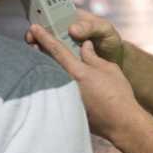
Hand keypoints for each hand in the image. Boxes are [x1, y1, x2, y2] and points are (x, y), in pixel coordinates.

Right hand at [25, 9, 124, 66]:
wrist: (116, 60)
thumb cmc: (110, 40)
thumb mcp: (105, 29)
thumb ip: (90, 27)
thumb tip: (72, 29)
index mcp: (74, 19)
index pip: (55, 13)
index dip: (43, 16)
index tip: (37, 23)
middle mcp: (66, 31)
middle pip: (46, 29)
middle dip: (36, 33)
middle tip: (31, 37)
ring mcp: (64, 45)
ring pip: (46, 44)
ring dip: (38, 45)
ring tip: (33, 48)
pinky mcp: (65, 59)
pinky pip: (53, 57)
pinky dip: (46, 58)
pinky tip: (41, 60)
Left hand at [28, 24, 141, 139]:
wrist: (122, 123)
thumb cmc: (119, 94)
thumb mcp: (109, 69)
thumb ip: (93, 56)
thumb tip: (84, 46)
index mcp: (78, 72)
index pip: (56, 50)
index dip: (44, 37)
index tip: (34, 28)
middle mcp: (67, 84)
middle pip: (46, 63)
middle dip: (37, 50)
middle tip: (30, 40)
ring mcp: (65, 97)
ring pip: (48, 76)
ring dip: (41, 65)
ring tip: (36, 55)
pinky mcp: (67, 108)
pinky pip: (53, 89)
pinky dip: (49, 80)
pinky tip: (48, 76)